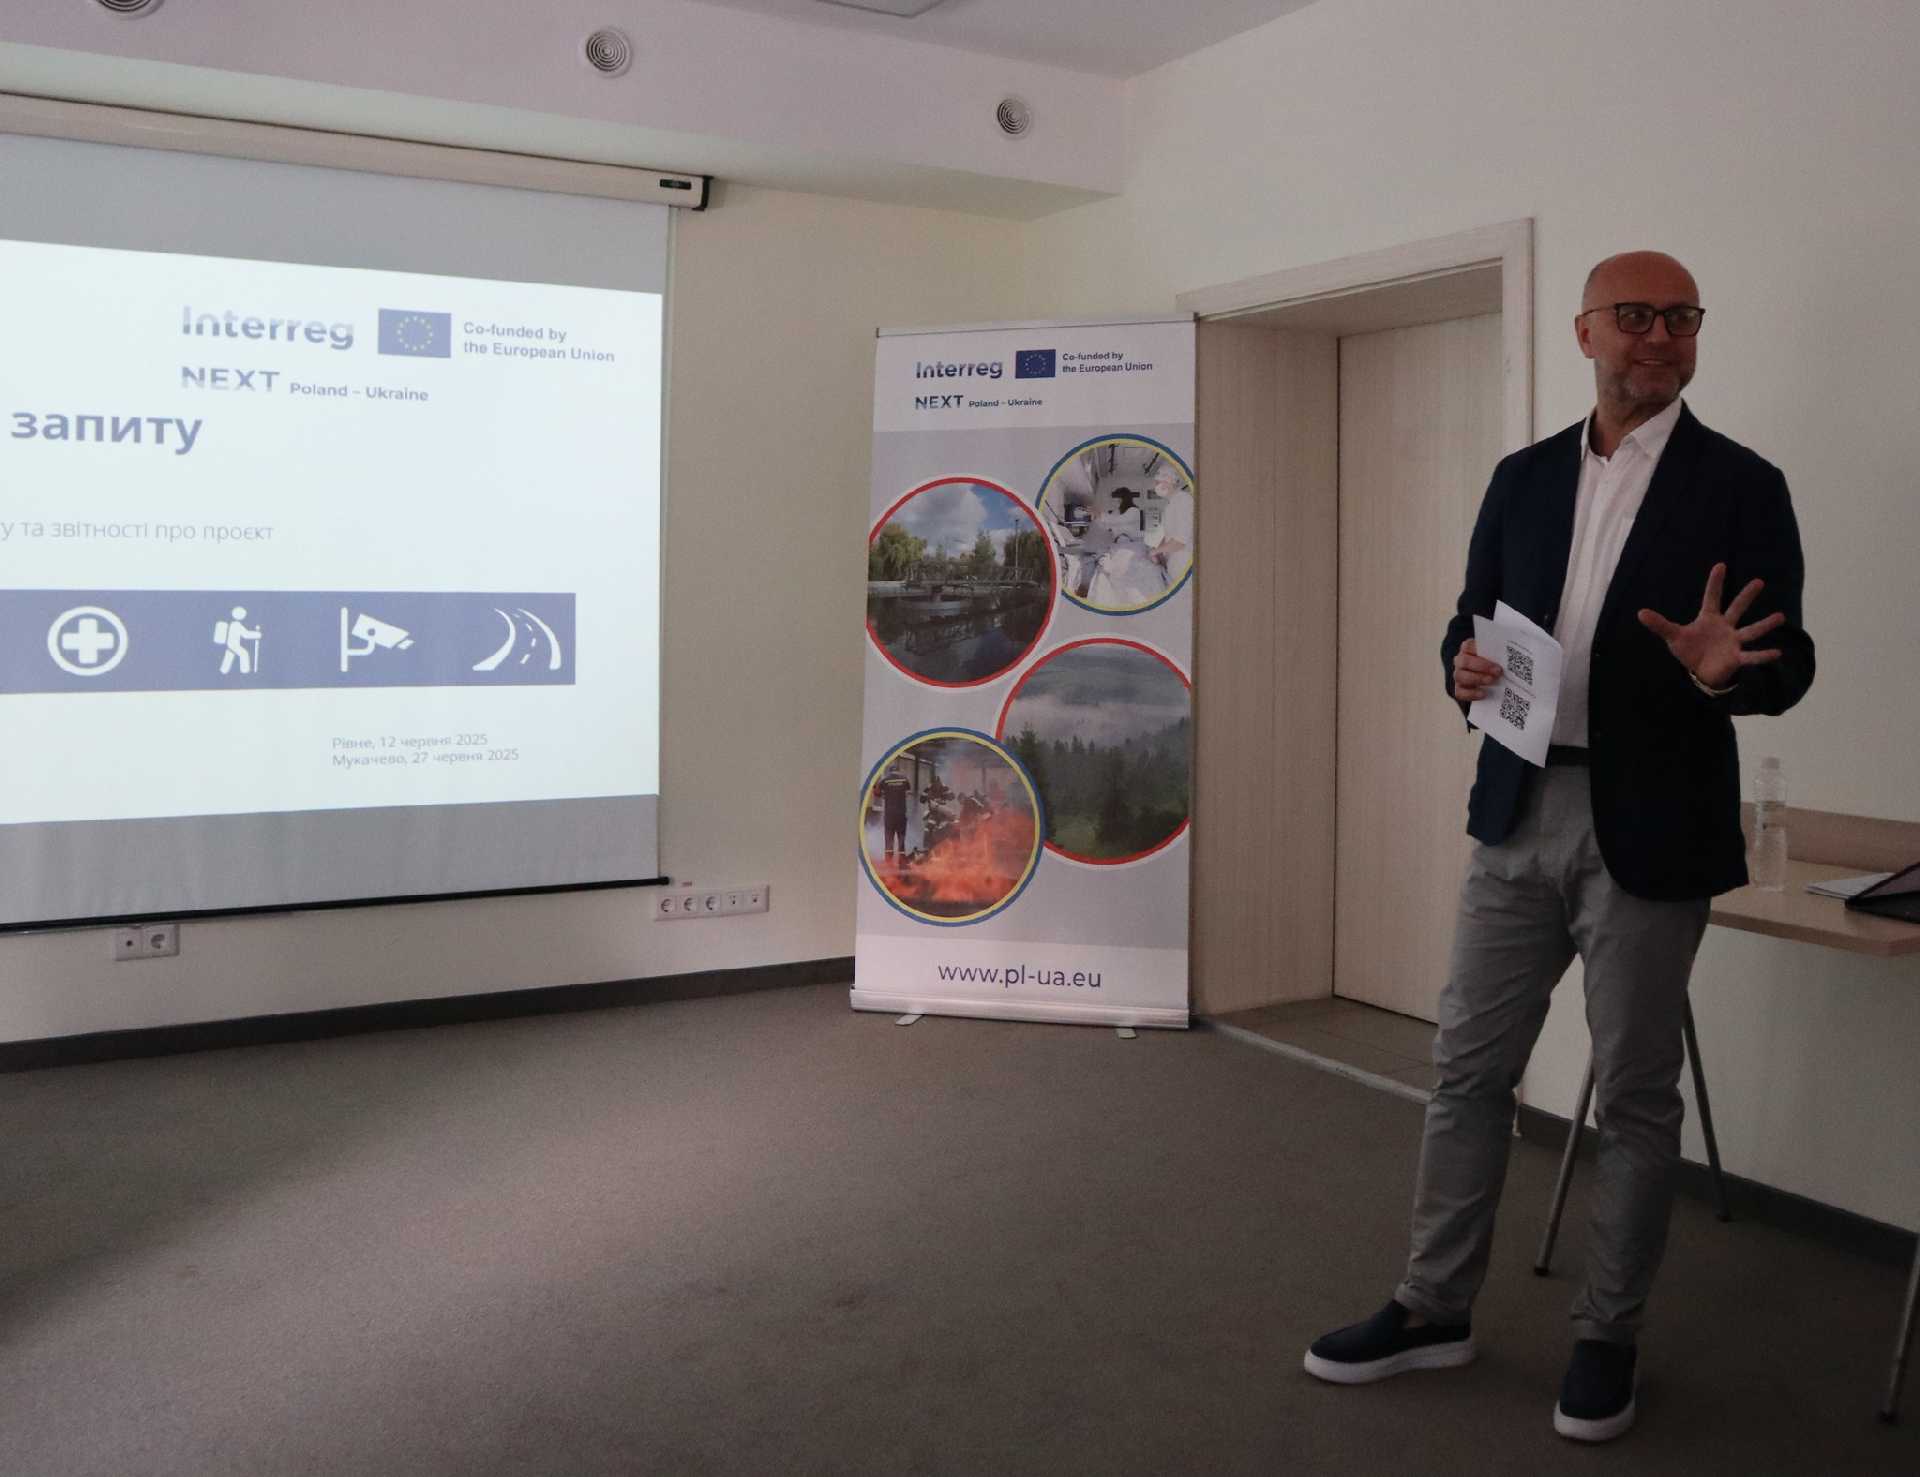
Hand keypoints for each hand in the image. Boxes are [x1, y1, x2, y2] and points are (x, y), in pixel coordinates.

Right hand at [1452, 638, 1502, 702]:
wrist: (1489, 681)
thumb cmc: (1495, 664)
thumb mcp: (1498, 657)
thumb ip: (1501, 653)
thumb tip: (1516, 654)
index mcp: (1468, 650)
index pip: (1467, 645)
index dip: (1478, 649)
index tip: (1494, 653)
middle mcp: (1461, 661)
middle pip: (1464, 661)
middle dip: (1481, 666)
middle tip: (1498, 671)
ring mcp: (1458, 675)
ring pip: (1460, 676)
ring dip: (1477, 678)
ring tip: (1492, 681)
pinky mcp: (1459, 689)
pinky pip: (1460, 692)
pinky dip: (1471, 693)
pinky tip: (1483, 694)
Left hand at [1637, 562, 1785, 688]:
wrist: (1700, 671)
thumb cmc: (1689, 650)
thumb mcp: (1673, 636)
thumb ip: (1660, 625)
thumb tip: (1640, 613)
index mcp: (1709, 619)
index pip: (1712, 597)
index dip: (1715, 583)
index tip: (1720, 565)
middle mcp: (1725, 627)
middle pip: (1737, 608)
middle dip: (1746, 596)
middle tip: (1759, 581)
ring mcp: (1733, 641)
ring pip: (1751, 631)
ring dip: (1765, 625)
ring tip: (1780, 616)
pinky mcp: (1737, 658)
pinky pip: (1752, 656)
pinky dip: (1763, 656)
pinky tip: (1777, 652)